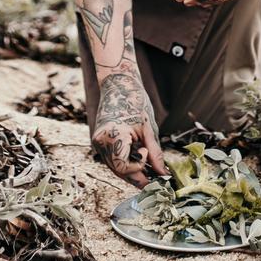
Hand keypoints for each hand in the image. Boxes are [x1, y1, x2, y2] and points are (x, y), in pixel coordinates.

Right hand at [91, 70, 167, 187]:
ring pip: (115, 167)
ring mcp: (98, 142)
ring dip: (131, 170)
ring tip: (148, 167)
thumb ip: (154, 153)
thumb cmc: (133, 100)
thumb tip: (162, 173)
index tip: (154, 169)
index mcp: (111, 136)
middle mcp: (100, 142)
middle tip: (154, 177)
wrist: (118, 83)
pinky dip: (125, 162)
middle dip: (136, 176)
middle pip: (118, 170)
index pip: (123, 167)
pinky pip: (112, 159)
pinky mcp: (100, 141)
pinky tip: (138, 159)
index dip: (139, 171)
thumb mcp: (148, 128)